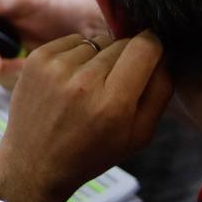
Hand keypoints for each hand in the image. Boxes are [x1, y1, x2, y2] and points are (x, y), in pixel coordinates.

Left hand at [0, 32, 173, 201]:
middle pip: (122, 43)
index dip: (154, 47)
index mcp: (114, 103)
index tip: (152, 55)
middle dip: (127, 58)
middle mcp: (84, 80)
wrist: (35, 161)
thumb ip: (160, 92)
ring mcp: (56, 66)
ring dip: (100, 58)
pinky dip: (78, 55)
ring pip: (98, 41)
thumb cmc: (91, 152)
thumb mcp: (139, 135)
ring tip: (90, 87)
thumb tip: (166, 54)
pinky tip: (71, 80)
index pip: (145, 47)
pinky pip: (73, 40)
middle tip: (116, 85)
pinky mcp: (37, 58)